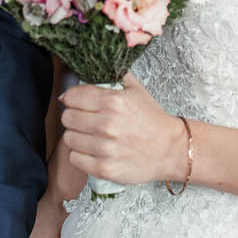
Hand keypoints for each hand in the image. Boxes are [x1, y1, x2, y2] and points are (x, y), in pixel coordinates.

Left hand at [59, 75, 186, 187]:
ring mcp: (104, 148)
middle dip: (73, 117)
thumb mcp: (135, 91)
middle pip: (67, 118)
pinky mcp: (104, 168)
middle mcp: (107, 124)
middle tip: (85, 120)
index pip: (72, 96)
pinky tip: (93, 150)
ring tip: (90, 136)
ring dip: (77, 136)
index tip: (76, 102)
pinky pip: (74, 158)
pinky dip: (80, 155)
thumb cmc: (152, 121)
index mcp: (113, 102)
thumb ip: (113, 76)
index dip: (72, 98)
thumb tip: (90, 69)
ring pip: (68, 138)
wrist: (171, 150)